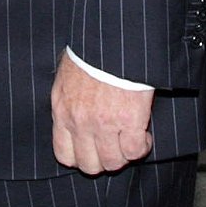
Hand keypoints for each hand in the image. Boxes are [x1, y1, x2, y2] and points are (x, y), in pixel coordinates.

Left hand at [51, 53, 153, 174]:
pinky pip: (135, 151)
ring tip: (130, 140)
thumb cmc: (89, 53)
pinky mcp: (129, 121)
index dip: (80, 158)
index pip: (64, 154)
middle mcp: (80, 122)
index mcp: (62, 111)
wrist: (110, 41)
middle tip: (114, 147)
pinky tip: (143, 134)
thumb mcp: (66, 77)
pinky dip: (142, 146)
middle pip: (90, 165)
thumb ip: (68, 100)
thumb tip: (73, 109)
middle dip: (104, 160)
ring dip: (124, 155)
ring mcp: (104, 124)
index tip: (92, 150)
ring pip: (114, 162)